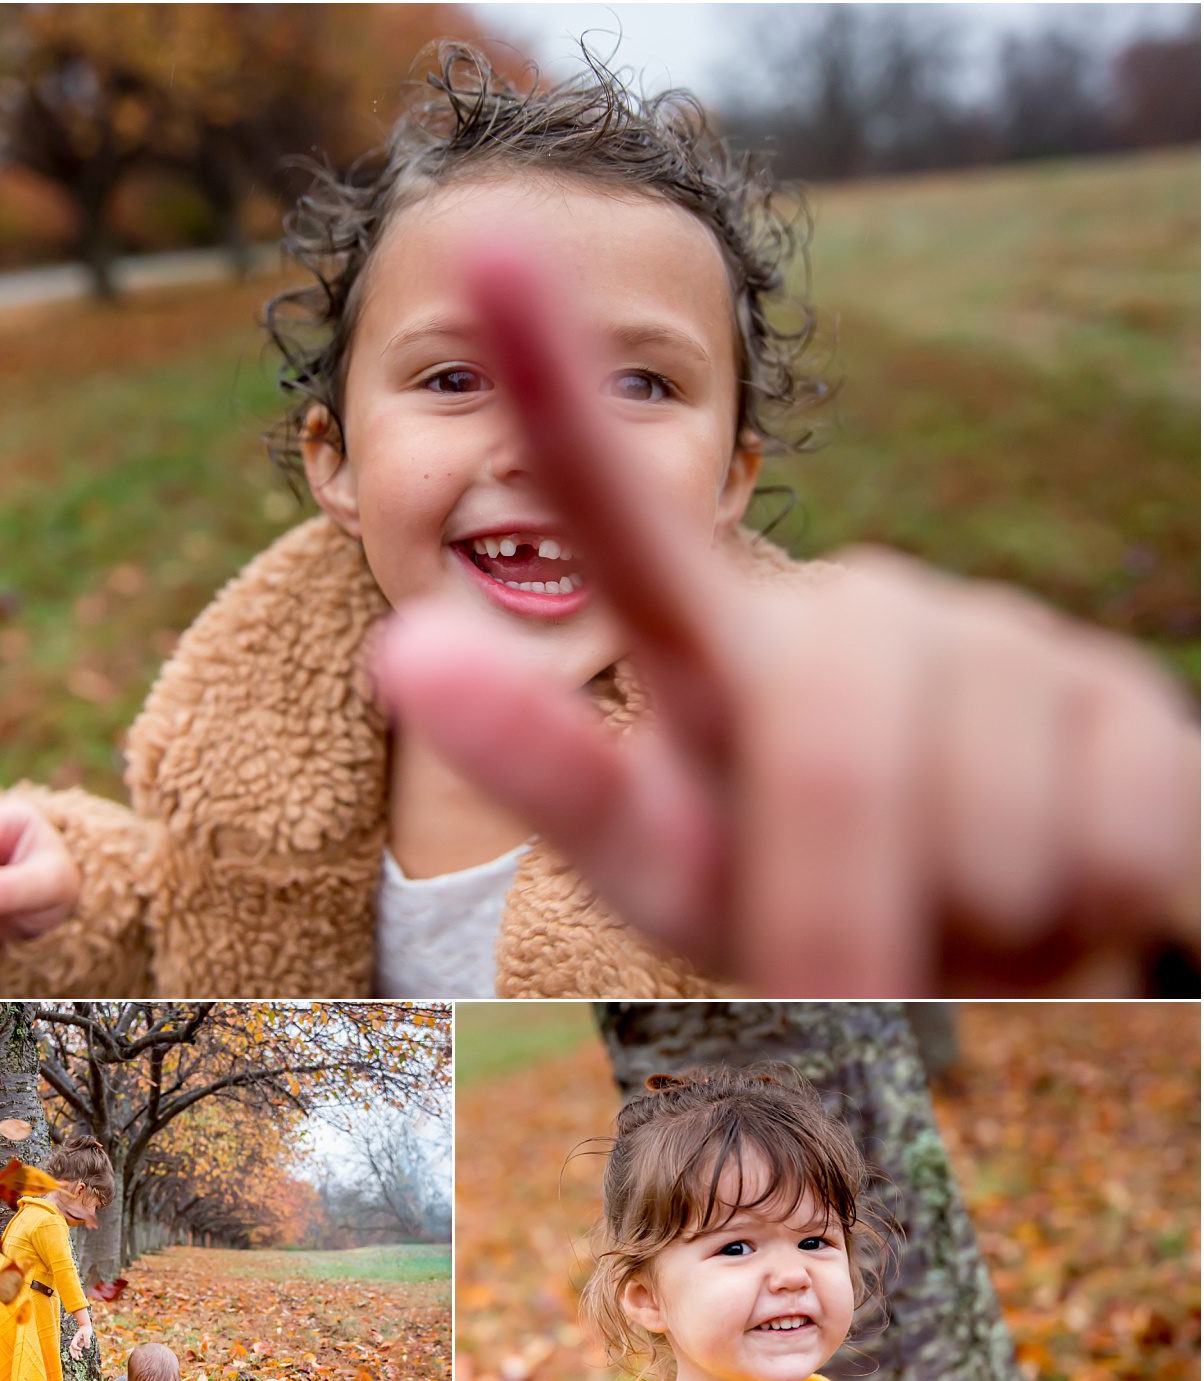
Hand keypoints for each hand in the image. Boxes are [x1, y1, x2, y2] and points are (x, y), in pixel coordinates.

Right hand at [69, 1318, 92, 1358]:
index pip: (73, 1344)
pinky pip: (78, 1350)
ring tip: (78, 1359)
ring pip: (74, 1350)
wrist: (86, 1326)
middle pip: (71, 1348)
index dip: (76, 1348)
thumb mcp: (87, 1333)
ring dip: (75, 1354)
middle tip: (75, 1358)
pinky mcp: (79, 1344)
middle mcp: (75, 1341)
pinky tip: (81, 1356)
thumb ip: (87, 1340)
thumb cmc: (86, 1329)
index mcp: (75, 1338)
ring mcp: (77, 1343)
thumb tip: (87, 1348)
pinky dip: (79, 1353)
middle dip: (72, 1353)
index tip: (80, 1349)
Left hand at [376, 243, 1199, 996]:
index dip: (548, 381)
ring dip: (958, 928)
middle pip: (828, 749)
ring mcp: (992, 639)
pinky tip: (1045, 886)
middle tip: (843, 988)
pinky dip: (1068, 919)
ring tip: (946, 919)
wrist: (966, 965)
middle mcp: (842, 611)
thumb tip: (406, 645)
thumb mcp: (655, 861)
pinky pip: (1111, 831)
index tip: (478, 247)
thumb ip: (543, 766)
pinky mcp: (1121, 697)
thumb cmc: (783, 916)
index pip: (617, 513)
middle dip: (832, 911)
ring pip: (977, 812)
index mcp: (708, 646)